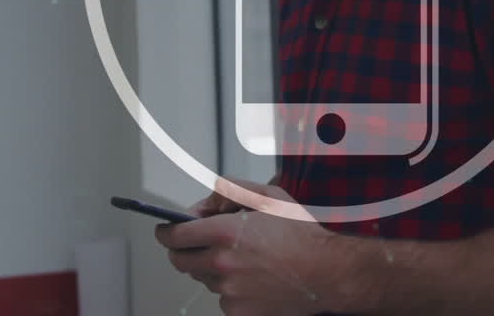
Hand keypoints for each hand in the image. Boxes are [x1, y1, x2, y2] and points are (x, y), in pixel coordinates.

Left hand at [156, 179, 350, 315]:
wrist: (327, 273)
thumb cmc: (302, 235)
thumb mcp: (268, 196)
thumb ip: (231, 190)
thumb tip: (207, 202)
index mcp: (225, 233)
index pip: (174, 236)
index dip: (166, 231)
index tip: (166, 229)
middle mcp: (221, 264)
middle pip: (180, 260)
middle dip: (183, 249)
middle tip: (199, 243)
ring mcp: (228, 291)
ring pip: (203, 278)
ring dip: (211, 268)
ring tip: (242, 259)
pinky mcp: (238, 311)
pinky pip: (222, 298)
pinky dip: (229, 288)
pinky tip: (252, 278)